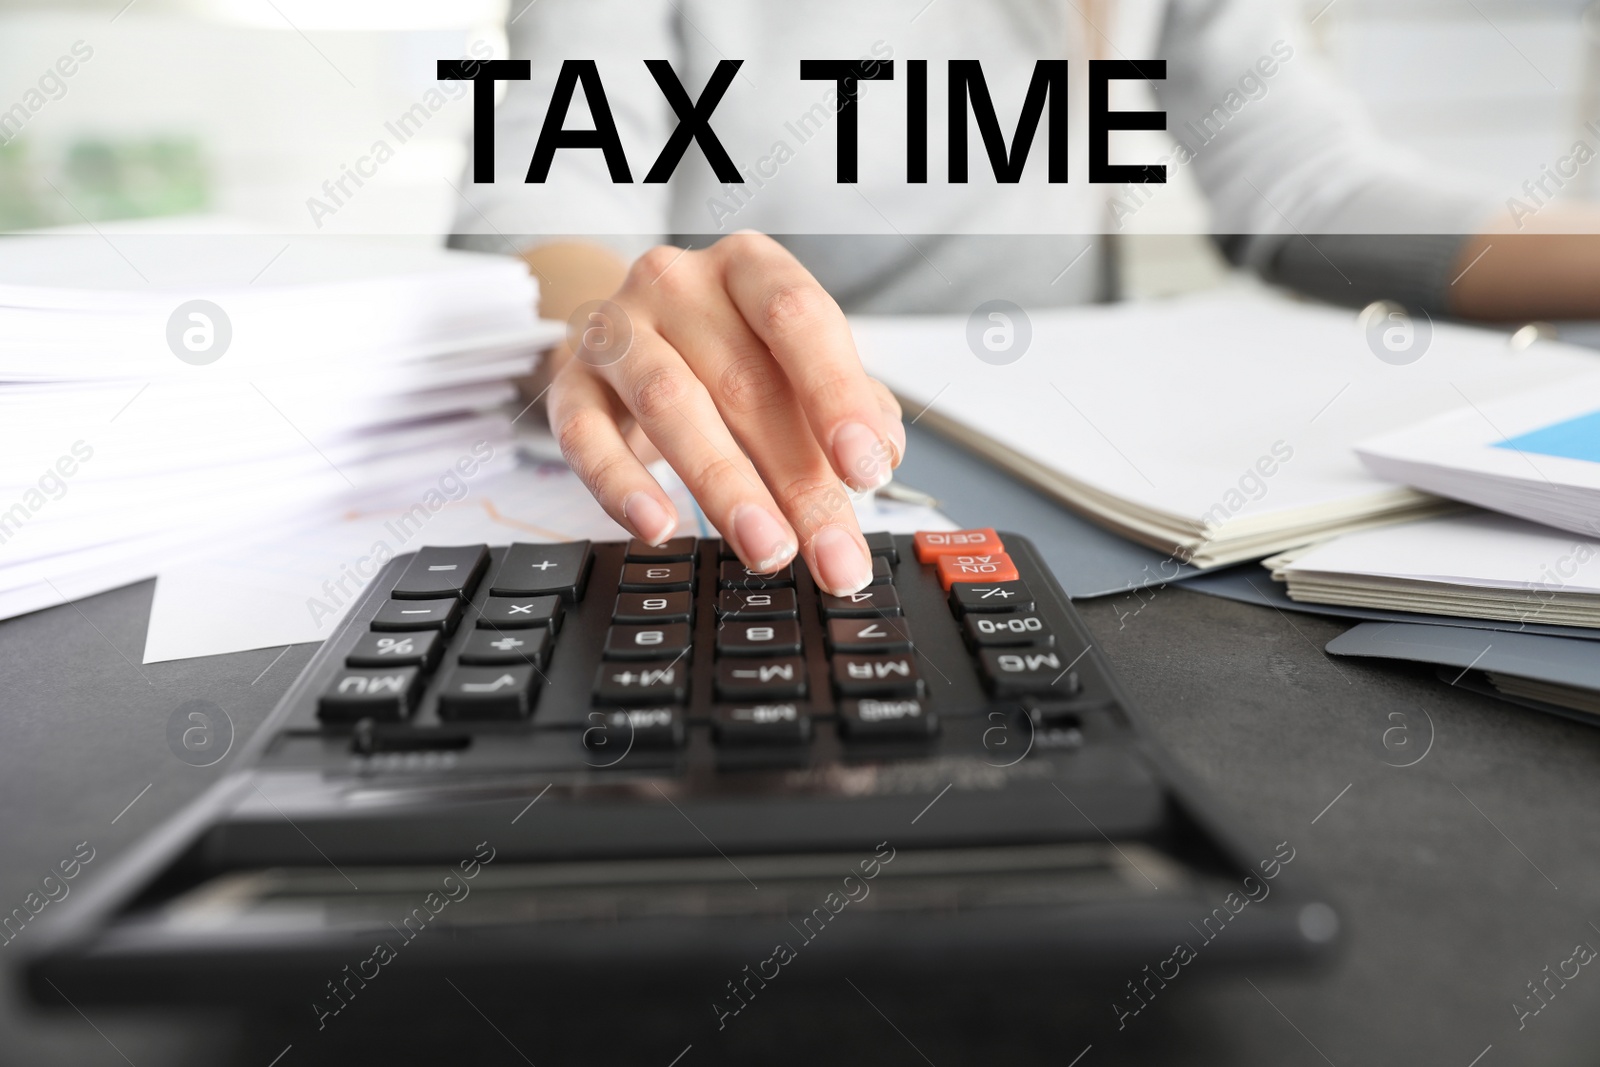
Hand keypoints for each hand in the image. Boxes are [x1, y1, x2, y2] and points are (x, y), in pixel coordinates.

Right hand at [546, 232, 904, 595]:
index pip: (799, 319)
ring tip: (767, 550)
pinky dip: (621, 487)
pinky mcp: (570, 383)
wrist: (628, 333)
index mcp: (748, 268)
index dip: (837, 395)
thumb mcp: (796, 363)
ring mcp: (616, 330)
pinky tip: (659, 527)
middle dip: (800, 483)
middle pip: (745, 383)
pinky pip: (586, 437)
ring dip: (724, 487)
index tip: (867, 469)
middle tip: (835, 556)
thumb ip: (851, 401)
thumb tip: (882, 452)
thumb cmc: (730, 351)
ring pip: (670, 406)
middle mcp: (677, 284)